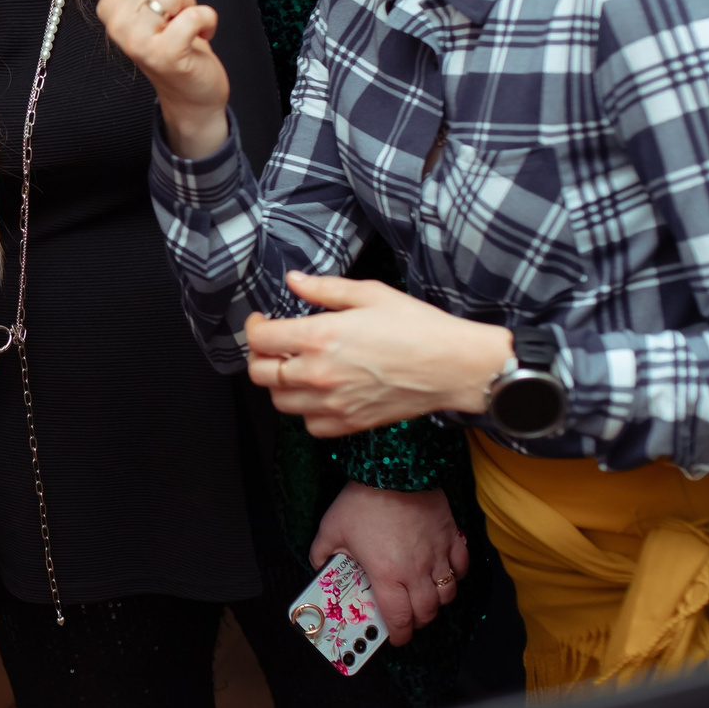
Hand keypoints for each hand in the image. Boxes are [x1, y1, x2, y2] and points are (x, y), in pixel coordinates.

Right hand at [97, 0, 230, 157]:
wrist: (189, 88)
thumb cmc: (176, 36)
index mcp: (109, 2)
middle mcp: (115, 21)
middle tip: (178, 14)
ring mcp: (135, 40)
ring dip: (191, 4)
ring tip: (186, 24)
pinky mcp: (163, 54)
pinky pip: (194, 14)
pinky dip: (208, 21)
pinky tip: (202, 36)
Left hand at [246, 274, 514, 435]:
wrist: (454, 366)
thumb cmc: (418, 327)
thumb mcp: (371, 294)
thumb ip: (325, 289)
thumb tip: (294, 281)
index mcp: (320, 337)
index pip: (261, 340)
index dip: (254, 328)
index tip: (262, 322)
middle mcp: (319, 373)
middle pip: (261, 375)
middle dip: (260, 358)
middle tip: (273, 346)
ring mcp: (333, 403)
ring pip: (281, 403)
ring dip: (280, 386)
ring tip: (296, 369)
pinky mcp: (350, 424)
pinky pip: (309, 426)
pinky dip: (306, 412)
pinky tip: (318, 394)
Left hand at [312, 483, 467, 646]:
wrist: (394, 470)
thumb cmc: (362, 500)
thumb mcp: (331, 529)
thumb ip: (322, 553)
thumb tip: (318, 566)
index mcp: (387, 575)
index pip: (399, 618)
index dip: (399, 635)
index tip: (396, 638)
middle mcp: (416, 571)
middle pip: (427, 611)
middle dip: (418, 621)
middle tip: (408, 619)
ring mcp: (438, 554)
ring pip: (448, 593)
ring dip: (438, 602)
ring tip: (426, 599)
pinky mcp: (451, 536)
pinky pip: (462, 566)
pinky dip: (457, 575)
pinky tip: (446, 573)